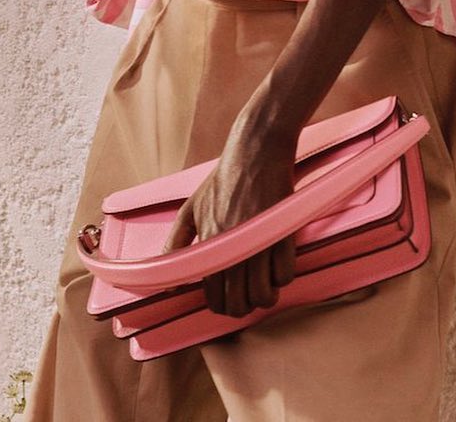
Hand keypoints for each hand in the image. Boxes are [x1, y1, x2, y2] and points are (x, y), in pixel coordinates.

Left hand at [161, 114, 298, 316]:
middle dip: (246, 305)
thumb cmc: (223, 177)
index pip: (214, 299)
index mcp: (208, 245)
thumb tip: (169, 281)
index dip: (224, 305)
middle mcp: (231, 248)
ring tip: (267, 280)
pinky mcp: (281, 232)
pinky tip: (279, 263)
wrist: (255, 150)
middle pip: (240, 304)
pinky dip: (284, 275)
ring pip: (264, 295)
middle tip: (251, 291)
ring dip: (267, 294)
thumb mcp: (191, 207)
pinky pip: (286, 274)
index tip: (232, 296)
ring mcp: (257, 241)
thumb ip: (176, 243)